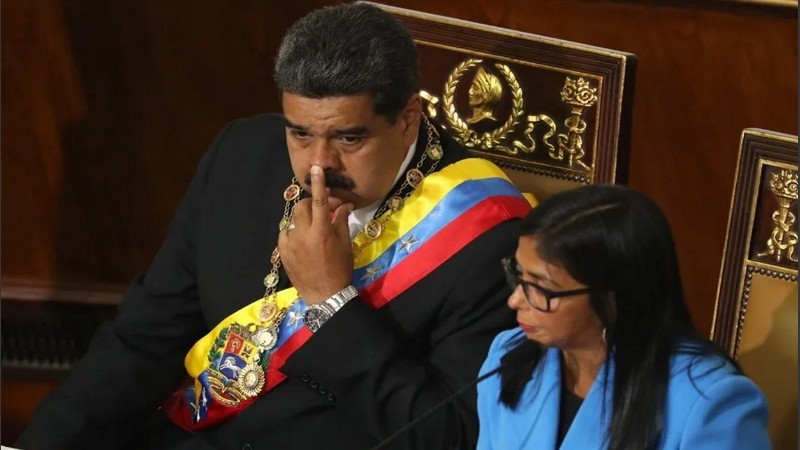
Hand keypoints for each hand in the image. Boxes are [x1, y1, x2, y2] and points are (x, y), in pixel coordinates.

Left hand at [278, 165, 353, 303]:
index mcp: (321, 231)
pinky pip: (286, 233)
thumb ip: (342, 221)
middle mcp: (303, 234)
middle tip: (324, 211)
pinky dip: (294, 232)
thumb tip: (344, 205)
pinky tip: (303, 240)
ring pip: (293, 220)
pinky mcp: (283, 252)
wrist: (325, 295)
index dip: (318, 183)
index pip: (320, 201)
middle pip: (303, 207)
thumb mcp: (345, 245)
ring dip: (304, 219)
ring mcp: (290, 243)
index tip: (316, 168)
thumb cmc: (340, 269)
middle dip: (313, 204)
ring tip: (314, 229)